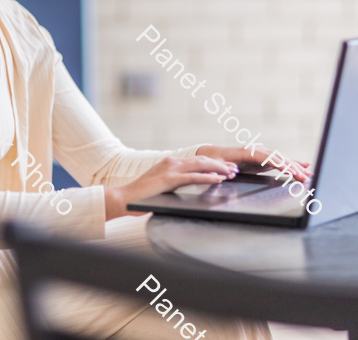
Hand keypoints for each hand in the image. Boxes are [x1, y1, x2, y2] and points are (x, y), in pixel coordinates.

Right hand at [104, 156, 237, 220]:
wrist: (124, 198)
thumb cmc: (141, 196)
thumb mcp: (162, 186)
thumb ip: (175, 184)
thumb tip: (189, 187)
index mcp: (170, 163)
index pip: (197, 161)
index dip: (214, 164)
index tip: (227, 168)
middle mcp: (171, 162)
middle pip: (202, 160)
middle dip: (220, 164)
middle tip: (234, 170)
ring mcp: (170, 169)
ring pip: (200, 165)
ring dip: (218, 168)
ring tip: (231, 173)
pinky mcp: (168, 179)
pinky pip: (192, 177)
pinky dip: (207, 177)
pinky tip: (218, 179)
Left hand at [195, 145, 311, 181]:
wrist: (212, 154)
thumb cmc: (215, 160)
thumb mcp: (217, 164)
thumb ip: (226, 168)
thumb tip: (233, 170)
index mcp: (247, 151)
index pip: (268, 158)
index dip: (280, 165)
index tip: (291, 172)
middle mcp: (257, 150)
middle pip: (278, 158)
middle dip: (293, 168)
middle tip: (305, 177)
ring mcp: (261, 153)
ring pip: (281, 159)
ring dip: (295, 166)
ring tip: (308, 173)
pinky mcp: (262, 158)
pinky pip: (279, 161)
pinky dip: (291, 164)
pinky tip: (302, 166)